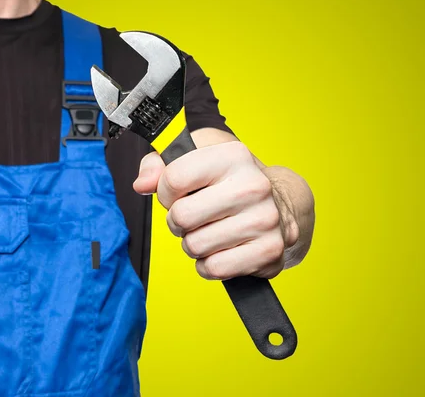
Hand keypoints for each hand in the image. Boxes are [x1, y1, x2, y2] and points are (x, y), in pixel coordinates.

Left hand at [133, 140, 299, 280]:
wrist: (281, 204)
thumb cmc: (229, 183)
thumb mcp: (195, 161)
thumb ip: (159, 166)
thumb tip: (142, 184)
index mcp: (232, 156)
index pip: (173, 179)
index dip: (166, 192)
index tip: (178, 194)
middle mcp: (253, 185)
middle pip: (181, 216)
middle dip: (178, 222)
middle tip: (193, 217)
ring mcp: (264, 220)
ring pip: (195, 246)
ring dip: (194, 244)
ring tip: (210, 232)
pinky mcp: (269, 251)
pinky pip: (213, 268)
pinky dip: (209, 265)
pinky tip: (221, 249)